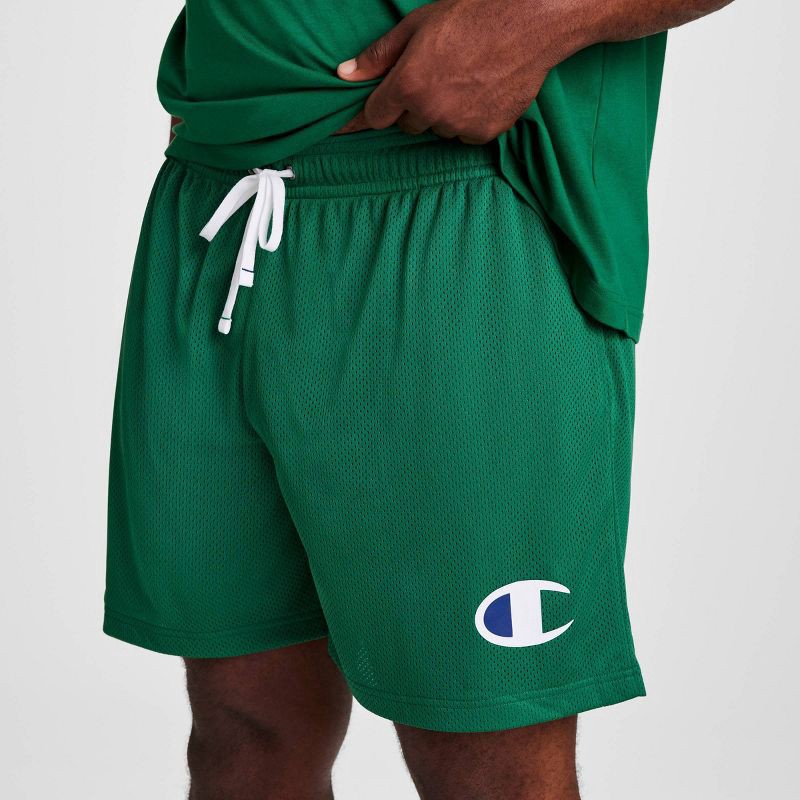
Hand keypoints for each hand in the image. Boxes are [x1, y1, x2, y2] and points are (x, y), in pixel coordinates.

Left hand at [336, 0, 573, 142]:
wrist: (527, 22)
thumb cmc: (470, 16)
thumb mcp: (416, 26)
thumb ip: (378, 55)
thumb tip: (345, 73)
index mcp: (407, 85)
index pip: (375, 116)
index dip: (382, 104)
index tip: (388, 98)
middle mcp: (430, 111)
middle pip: (409, 125)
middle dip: (416, 106)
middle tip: (438, 76)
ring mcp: (458, 126)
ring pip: (438, 129)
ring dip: (444, 113)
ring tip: (465, 80)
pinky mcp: (484, 133)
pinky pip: (466, 135)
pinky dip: (470, 120)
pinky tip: (483, 92)